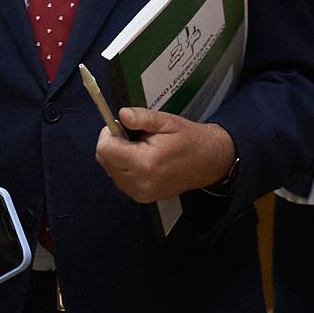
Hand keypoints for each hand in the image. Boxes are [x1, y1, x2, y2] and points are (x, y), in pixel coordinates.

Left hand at [94, 108, 234, 202]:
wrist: (209, 162)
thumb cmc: (189, 139)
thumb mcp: (167, 121)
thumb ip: (141, 117)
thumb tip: (121, 114)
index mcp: (145, 162)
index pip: (104, 149)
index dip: (108, 133)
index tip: (121, 126)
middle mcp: (139, 182)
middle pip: (104, 160)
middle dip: (112, 144)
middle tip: (133, 135)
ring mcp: (140, 194)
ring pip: (110, 170)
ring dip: (117, 156)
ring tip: (140, 148)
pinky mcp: (142, 198)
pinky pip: (120, 179)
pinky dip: (123, 167)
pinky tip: (140, 160)